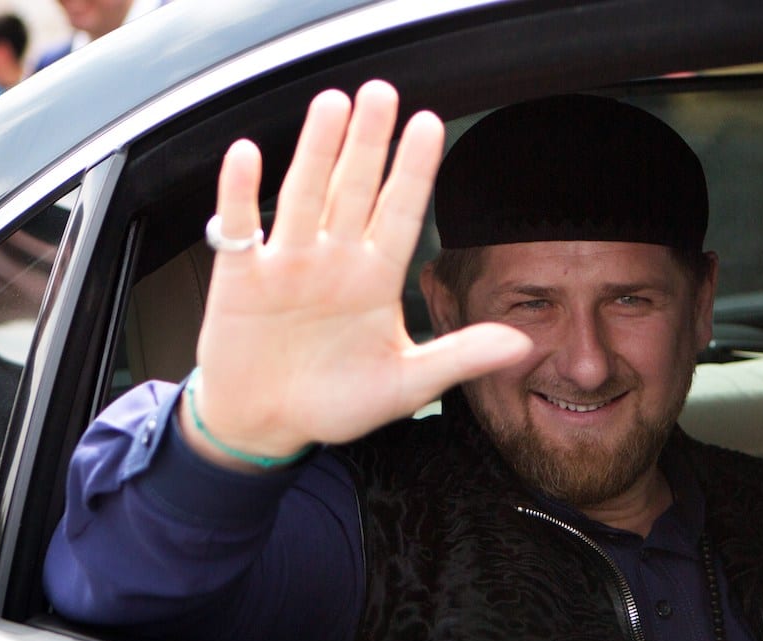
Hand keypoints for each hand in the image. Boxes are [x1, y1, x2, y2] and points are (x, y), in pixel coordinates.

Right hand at [183, 80, 530, 468]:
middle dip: (369, 144)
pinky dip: (240, 192)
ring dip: (316, 152)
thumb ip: (459, 357)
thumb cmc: (334, 404)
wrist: (265, 424)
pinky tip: (248, 155)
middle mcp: (334, 261)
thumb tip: (522, 344)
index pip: (400, 214)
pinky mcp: (241, 277)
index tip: (430, 126)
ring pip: (305, 195)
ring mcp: (287, 263)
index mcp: (374, 280)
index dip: (413, 172)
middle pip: (354, 190)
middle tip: (383, 93)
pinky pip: (241, 227)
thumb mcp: (405, 385)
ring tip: (332, 106)